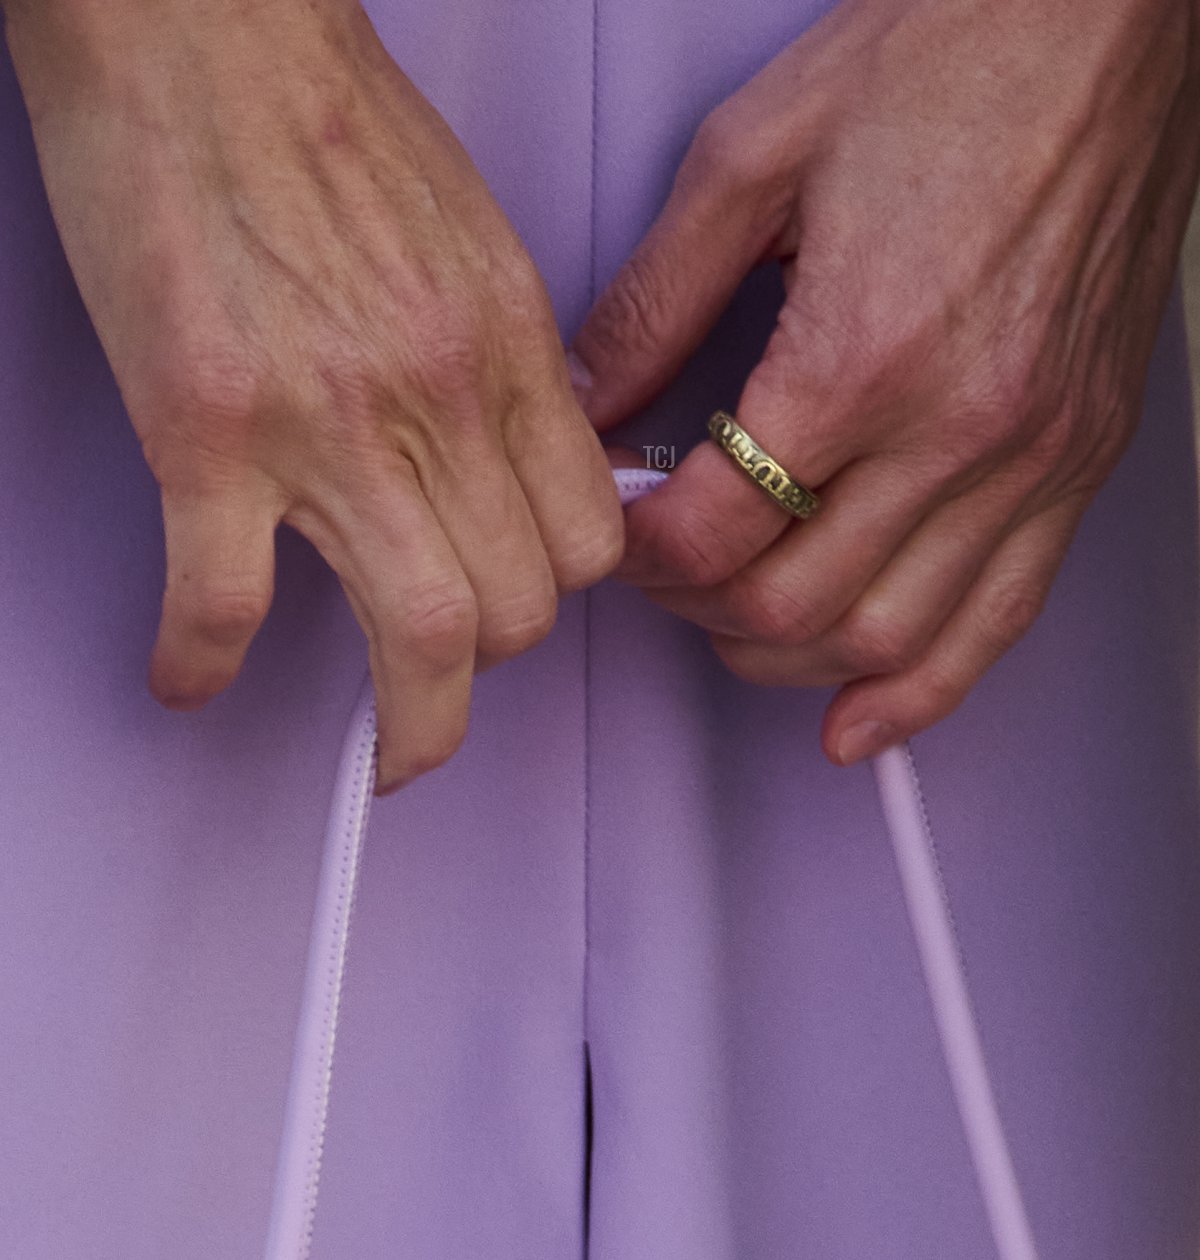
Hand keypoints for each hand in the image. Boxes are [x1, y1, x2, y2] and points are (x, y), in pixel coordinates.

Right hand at [6, 0, 623, 791]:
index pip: (587, 538)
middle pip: (520, 608)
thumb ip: (507, 371)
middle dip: (490, 668)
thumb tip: (518, 462)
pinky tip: (187, 677)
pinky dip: (203, 663)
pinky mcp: (208, 429)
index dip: (561, 592)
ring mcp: (327, 422)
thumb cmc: (333, 122)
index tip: (523, 604)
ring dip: (409, 729)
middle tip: (447, 677)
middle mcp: (439, 398)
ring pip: (422, 636)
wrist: (203, 29)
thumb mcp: (476, 246)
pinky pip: (224, 600)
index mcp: (507, 353)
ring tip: (384, 755)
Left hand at [570, 0, 1199, 765]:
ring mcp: (1030, 456)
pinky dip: (922, 691)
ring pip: (888, 640)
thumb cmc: (951, 55)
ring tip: (736, 631)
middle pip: (790, 605)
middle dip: (697, 608)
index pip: (712, 529)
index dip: (640, 549)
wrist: (1108, 14)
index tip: (621, 526)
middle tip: (664, 569)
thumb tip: (590, 397)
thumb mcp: (752, 157)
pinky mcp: (1078, 461)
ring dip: (788, 661)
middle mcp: (957, 426)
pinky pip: (1000, 621)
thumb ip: (653, 302)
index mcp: (860, 351)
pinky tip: (865, 721)